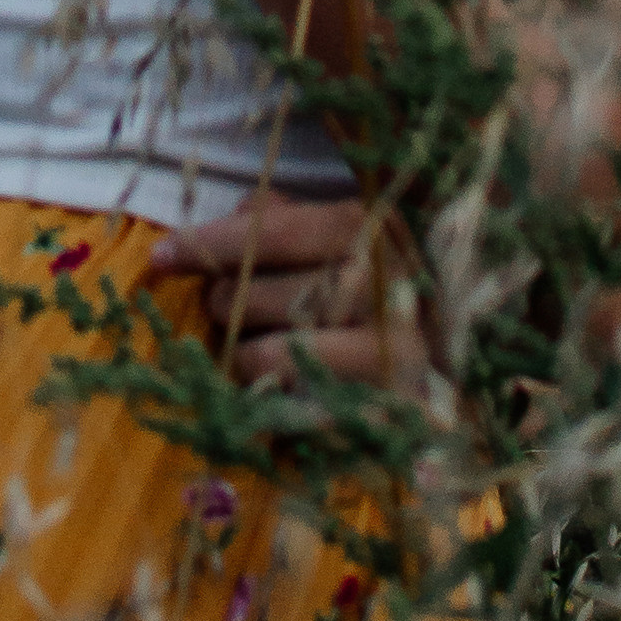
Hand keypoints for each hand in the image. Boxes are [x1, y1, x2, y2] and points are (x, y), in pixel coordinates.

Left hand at [147, 191, 429, 390]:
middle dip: (226, 301)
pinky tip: (283, 385)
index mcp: (376, 226)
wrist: (460, 369)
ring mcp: (389, 349)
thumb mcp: (346, 242)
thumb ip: (289, 221)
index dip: (210, 242)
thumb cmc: (385, 295)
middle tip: (232, 308)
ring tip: (264, 348)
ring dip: (243, 353)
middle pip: (257, 291)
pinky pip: (287, 402)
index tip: (161, 256)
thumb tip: (236, 211)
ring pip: (262, 351)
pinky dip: (269, 395)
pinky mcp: (384, 408)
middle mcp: (387, 282)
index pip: (275, 231)